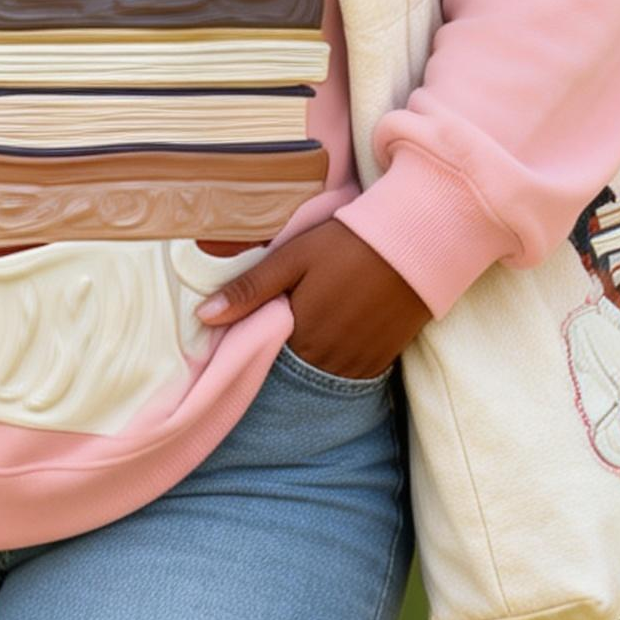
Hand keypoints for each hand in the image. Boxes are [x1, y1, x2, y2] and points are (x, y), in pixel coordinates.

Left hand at [195, 219, 432, 380]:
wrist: (417, 245)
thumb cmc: (348, 245)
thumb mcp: (292, 258)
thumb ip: (249, 289)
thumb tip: (202, 316)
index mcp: (299, 337)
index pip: (261, 357)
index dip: (253, 342)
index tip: (248, 327)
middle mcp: (327, 362)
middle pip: (289, 370)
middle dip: (279, 352)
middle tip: (282, 320)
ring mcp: (356, 366)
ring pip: (317, 375)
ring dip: (307, 358)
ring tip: (308, 325)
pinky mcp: (380, 362)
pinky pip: (346, 375)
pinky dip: (335, 360)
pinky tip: (334, 332)